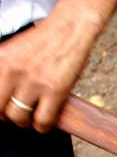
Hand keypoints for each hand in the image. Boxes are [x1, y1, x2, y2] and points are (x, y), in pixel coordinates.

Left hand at [0, 6, 102, 131]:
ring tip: (32, 117)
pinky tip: (46, 122)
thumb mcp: (15, 52)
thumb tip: (5, 93)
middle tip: (18, 113)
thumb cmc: (46, 41)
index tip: (5, 107)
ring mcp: (34, 81)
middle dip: (8, 116)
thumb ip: (7, 71)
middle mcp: (13, 71)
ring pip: (19, 117)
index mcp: (1, 61)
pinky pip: (43, 120)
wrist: (69, 30)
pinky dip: (43, 126)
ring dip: (25, 122)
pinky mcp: (54, 90)